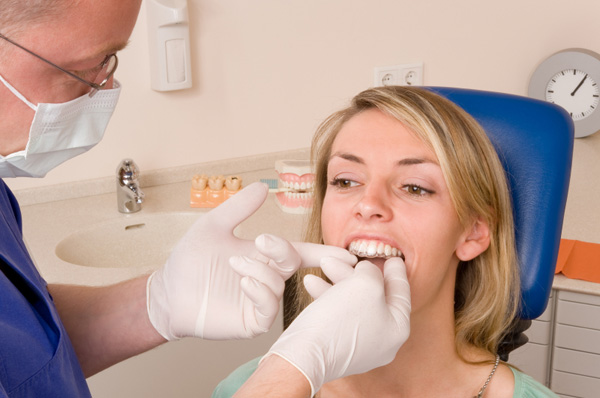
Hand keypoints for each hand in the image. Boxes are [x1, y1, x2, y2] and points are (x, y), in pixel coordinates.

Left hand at [146, 182, 355, 340]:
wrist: (168, 291)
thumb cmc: (190, 260)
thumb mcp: (213, 226)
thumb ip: (238, 208)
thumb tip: (262, 186)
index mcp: (264, 256)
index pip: (299, 253)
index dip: (322, 253)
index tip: (343, 253)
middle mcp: (267, 278)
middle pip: (292, 264)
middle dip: (283, 251)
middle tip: (263, 242)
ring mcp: (259, 300)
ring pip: (280, 286)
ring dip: (263, 271)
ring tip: (237, 265)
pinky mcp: (250, 321)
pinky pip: (268, 309)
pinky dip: (261, 292)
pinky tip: (245, 282)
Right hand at [264, 257, 410, 395]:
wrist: (305, 355)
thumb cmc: (340, 320)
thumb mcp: (365, 284)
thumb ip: (373, 272)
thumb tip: (367, 271)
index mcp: (397, 329)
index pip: (401, 293)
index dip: (396, 271)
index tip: (394, 258)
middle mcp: (382, 341)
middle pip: (374, 296)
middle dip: (357, 273)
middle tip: (348, 256)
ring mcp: (359, 347)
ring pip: (353, 303)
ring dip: (338, 281)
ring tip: (324, 264)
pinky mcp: (337, 348)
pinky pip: (337, 315)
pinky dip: (327, 297)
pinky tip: (312, 282)